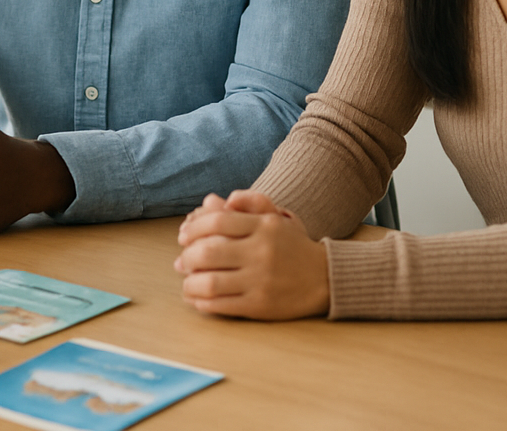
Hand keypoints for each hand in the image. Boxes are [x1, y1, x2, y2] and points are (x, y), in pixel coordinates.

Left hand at [174, 191, 329, 319]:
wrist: (325, 278)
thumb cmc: (293, 246)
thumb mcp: (275, 218)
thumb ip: (247, 203)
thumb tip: (212, 201)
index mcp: (263, 227)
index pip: (216, 221)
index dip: (192, 228)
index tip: (183, 236)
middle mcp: (261, 252)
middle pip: (207, 252)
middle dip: (186, 258)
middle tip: (181, 262)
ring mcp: (260, 280)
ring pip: (210, 283)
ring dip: (189, 283)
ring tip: (187, 282)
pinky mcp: (260, 305)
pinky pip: (221, 305)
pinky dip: (201, 302)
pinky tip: (197, 299)